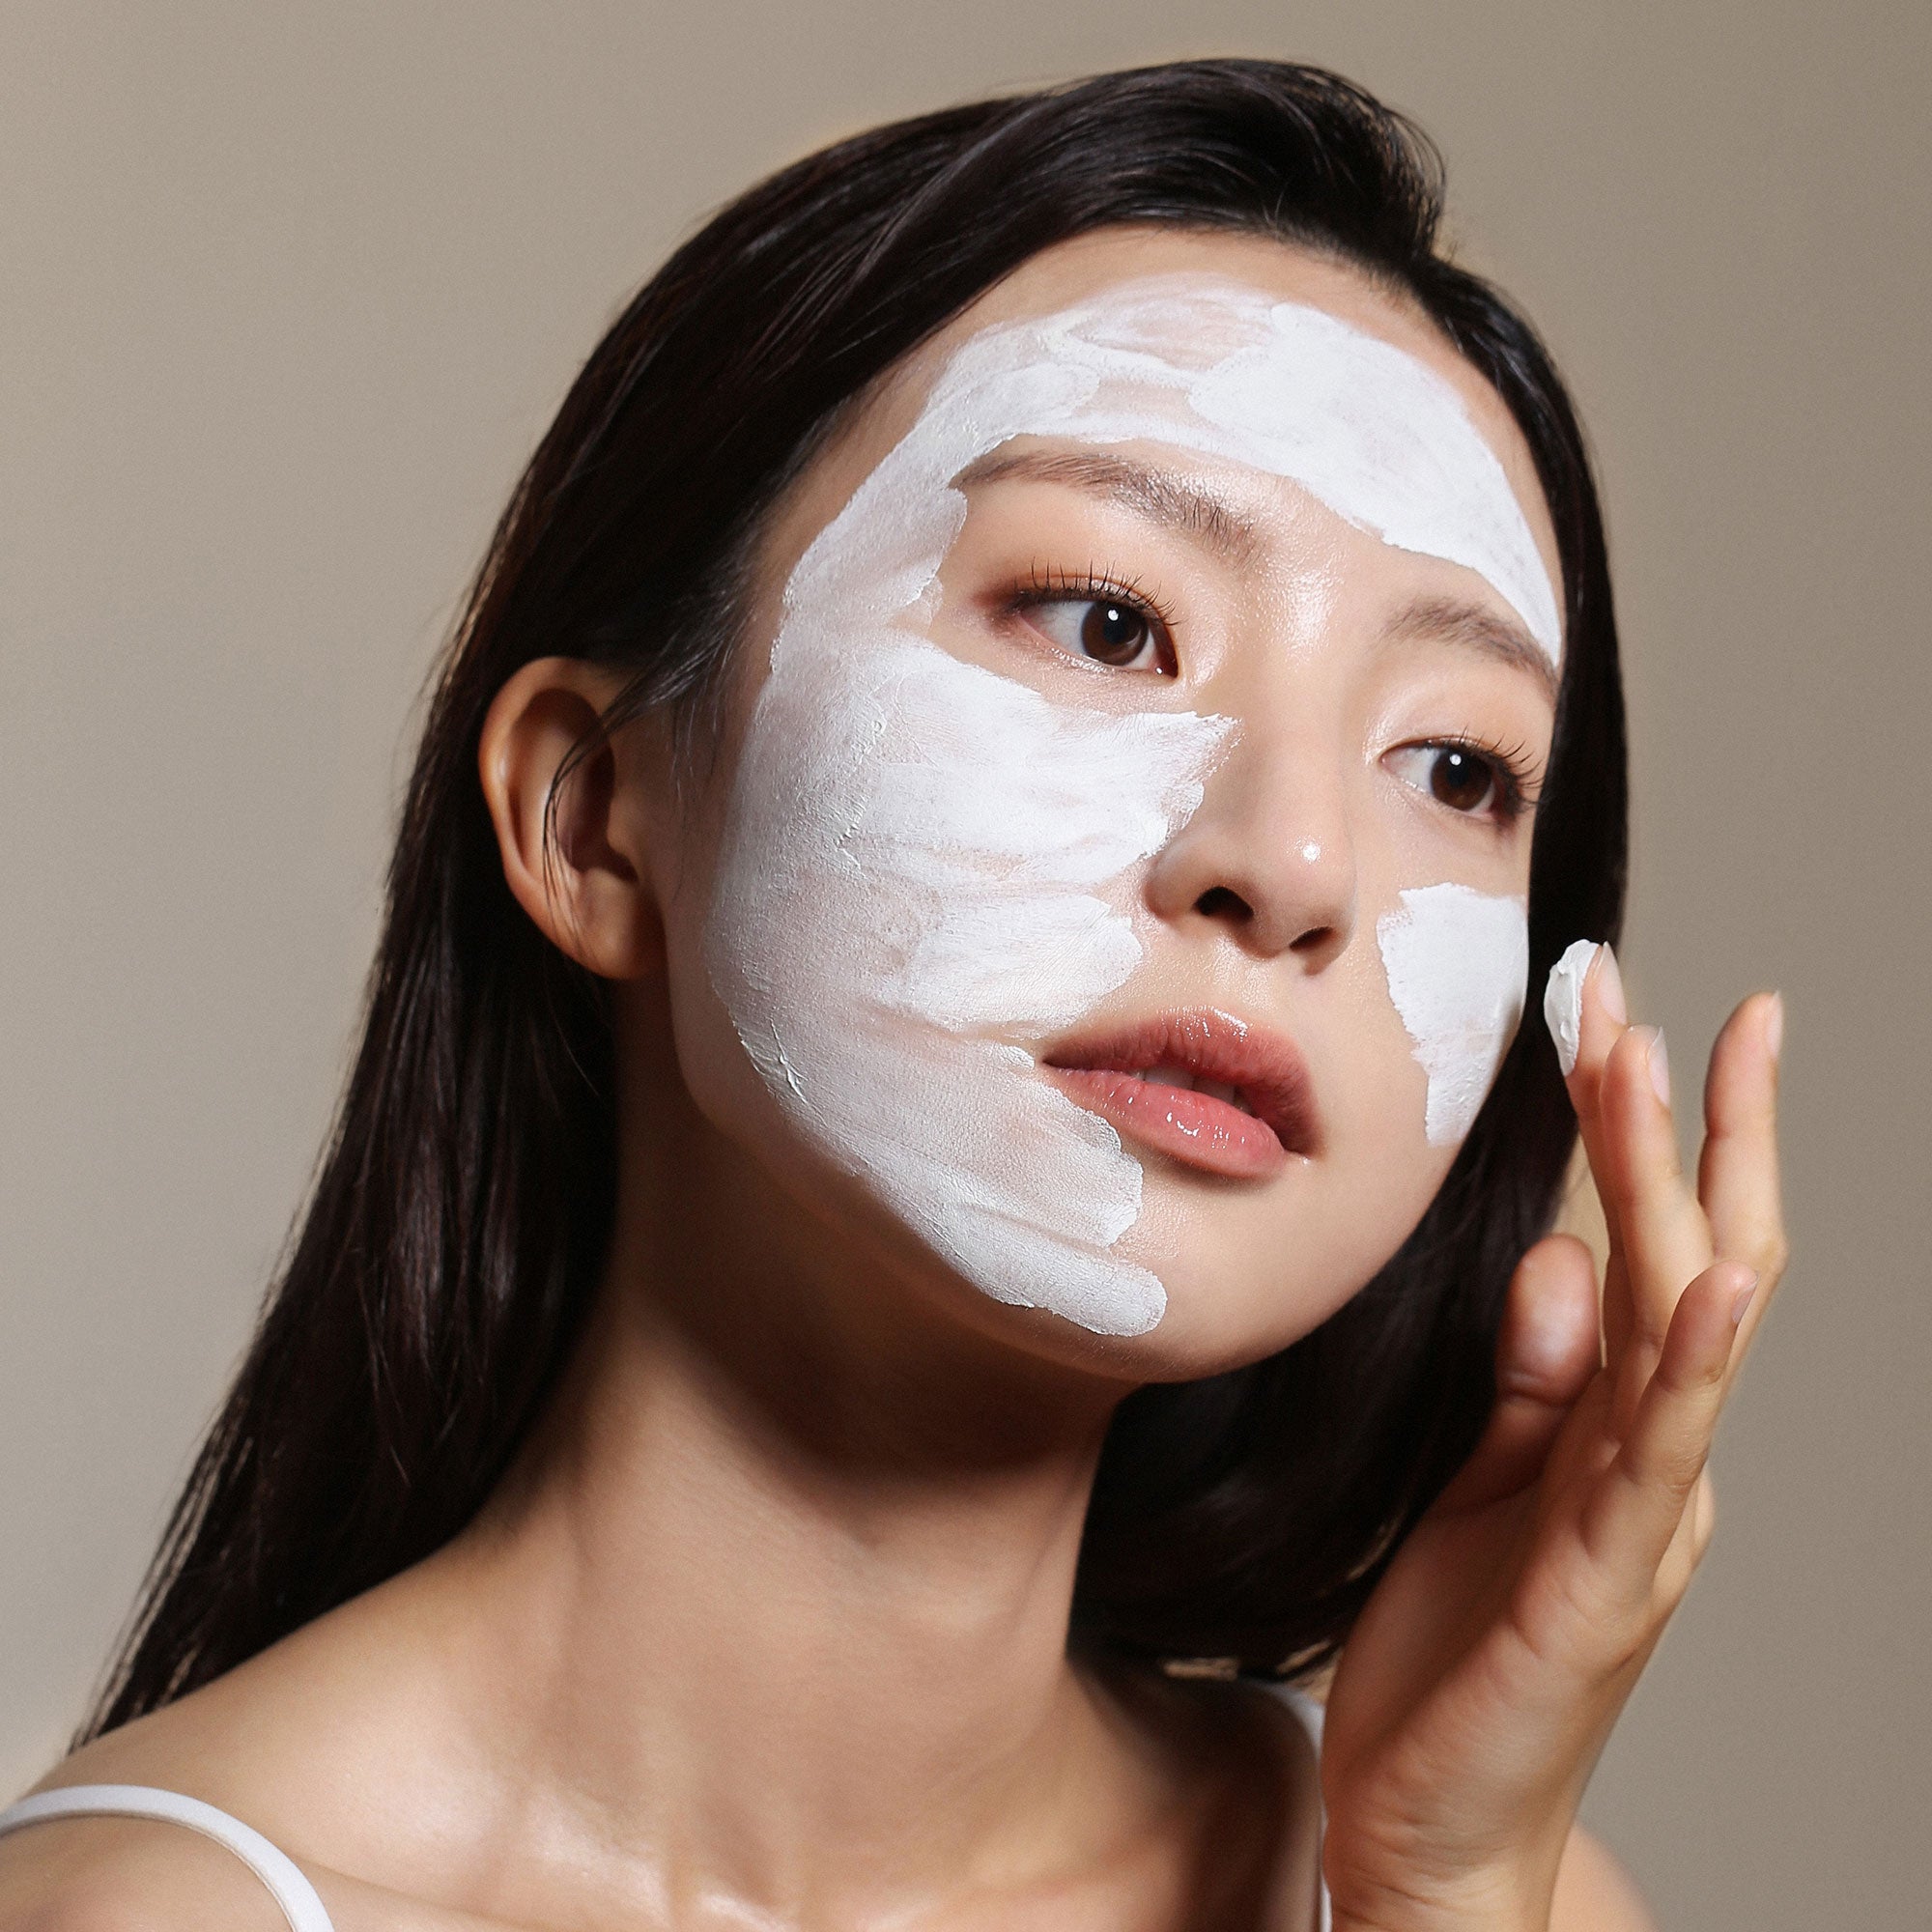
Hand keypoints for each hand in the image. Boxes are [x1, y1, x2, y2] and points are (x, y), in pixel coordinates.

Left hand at [1316, 951, 1785, 1931]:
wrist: (1429, 1829)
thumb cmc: (1455, 1654)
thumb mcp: (1474, 1482)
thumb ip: (1522, 1377)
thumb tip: (1556, 1252)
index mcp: (1616, 1429)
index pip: (1647, 1249)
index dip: (1649, 1130)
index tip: (1627, 1010)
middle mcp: (1653, 1460)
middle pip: (1684, 1254)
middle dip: (1666, 1115)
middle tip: (1629, 988)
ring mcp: (1642, 1519)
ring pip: (1677, 1324)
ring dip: (1672, 1187)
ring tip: (1669, 1063)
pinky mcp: (1599, 1583)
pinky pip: (1650, 1452)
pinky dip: (1687, 1359)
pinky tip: (1702, 1278)